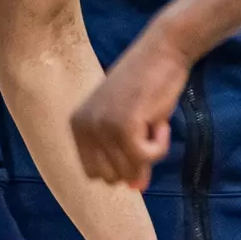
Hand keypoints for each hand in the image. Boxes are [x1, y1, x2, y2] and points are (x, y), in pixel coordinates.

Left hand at [71, 24, 188, 189]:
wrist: (163, 50)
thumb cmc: (148, 83)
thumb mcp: (131, 122)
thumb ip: (126, 155)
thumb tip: (135, 189)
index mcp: (77, 125)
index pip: (94, 173)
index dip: (120, 164)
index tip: (135, 136)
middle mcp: (83, 126)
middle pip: (111, 177)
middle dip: (136, 160)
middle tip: (146, 127)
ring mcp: (101, 127)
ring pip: (130, 170)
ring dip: (151, 151)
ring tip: (152, 121)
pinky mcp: (122, 126)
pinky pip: (146, 158)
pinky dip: (160, 146)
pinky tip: (160, 121)